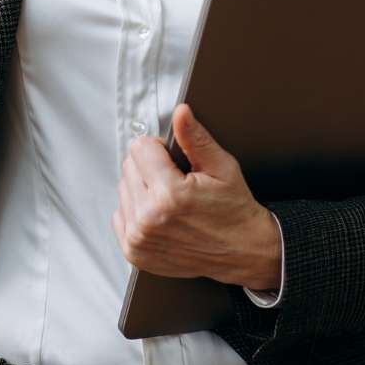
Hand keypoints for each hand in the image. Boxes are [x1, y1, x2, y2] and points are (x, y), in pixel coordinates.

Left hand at [111, 103, 281, 289]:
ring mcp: (139, 238)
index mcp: (169, 194)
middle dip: (151, 168)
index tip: (177, 163)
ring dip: (143, 189)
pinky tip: (161, 216)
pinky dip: (137, 211)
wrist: (243, 252)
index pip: (140, 147)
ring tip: (171, 202)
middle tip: (178, 183)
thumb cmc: (234, 211)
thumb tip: (181, 112)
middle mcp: (149, 218)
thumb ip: (195, 138)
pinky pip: (120, 214)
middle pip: (129, 166)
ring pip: (123, 189)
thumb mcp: (222, 168)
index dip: (161, 149)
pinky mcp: (134, 252)